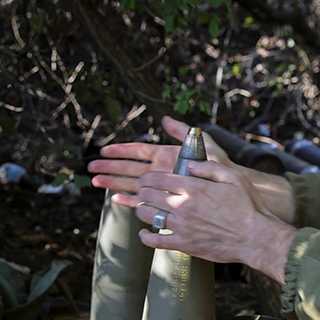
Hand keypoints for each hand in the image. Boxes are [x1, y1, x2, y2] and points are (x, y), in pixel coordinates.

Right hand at [87, 116, 229, 204]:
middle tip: (91, 167)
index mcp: (165, 155)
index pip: (137, 151)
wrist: (228, 187)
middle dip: (110, 168)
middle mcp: (159, 170)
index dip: (121, 151)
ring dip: (114, 183)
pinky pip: (143, 201)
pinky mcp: (164, 199)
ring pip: (132, 184)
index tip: (104, 150)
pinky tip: (116, 199)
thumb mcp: (202, 143)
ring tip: (96, 182)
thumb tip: (164, 118)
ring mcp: (160, 185)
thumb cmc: (218, 164)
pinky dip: (130, 201)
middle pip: (129, 168)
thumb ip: (183, 131)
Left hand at [133, 159, 295, 282]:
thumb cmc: (248, 208)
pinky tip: (144, 233)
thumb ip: (210, 168)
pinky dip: (145, 237)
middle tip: (142, 190)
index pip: (159, 178)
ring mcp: (182, 227)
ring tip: (144, 207)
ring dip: (142, 210)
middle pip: (148, 195)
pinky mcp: (184, 245)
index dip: (148, 177)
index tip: (147, 178)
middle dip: (141, 190)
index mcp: (194, 188)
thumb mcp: (235, 178)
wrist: (255, 238)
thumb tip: (189, 163)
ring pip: (149, 216)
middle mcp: (183, 206)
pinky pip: (156, 242)